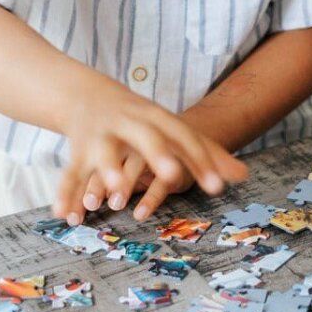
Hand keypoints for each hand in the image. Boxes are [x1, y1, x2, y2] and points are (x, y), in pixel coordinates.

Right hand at [54, 83, 247, 224]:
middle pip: (147, 137)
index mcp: (159, 118)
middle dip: (158, 155)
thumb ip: (208, 153)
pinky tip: (67, 215)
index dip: (202, 161)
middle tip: (173, 176)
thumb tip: (244, 175)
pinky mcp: (77, 151)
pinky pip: (71, 174)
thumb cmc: (144, 122)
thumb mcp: (174, 130)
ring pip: (105, 155)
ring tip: (114, 200)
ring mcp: (102, 135)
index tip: (218, 186)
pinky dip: (67, 195)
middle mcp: (131, 123)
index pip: (185, 137)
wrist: (88, 96)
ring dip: (109, 176)